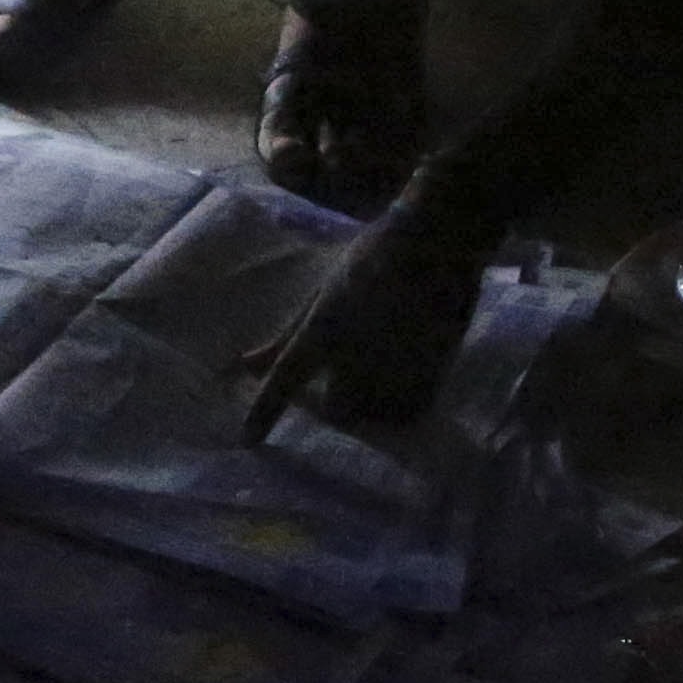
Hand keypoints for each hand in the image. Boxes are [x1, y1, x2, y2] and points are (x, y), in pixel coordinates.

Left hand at [240, 195, 490, 436]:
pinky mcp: (434, 373)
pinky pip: (411, 410)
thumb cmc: (371, 257)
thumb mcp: (321, 292)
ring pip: (376, 414)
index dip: (265, 412)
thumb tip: (247, 364)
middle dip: (336, 403)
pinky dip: (403, 404)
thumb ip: (286, 336)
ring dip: (371, 405)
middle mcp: (356, 358)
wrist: (435, 242)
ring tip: (379, 378)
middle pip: (338, 409)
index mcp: (323, 332)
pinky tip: (403, 380)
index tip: (249, 440)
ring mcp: (396, 368)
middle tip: (343, 384)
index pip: (286, 379)